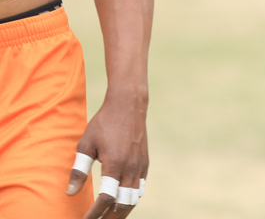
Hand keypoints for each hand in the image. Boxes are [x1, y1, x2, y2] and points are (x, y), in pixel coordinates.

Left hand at [67, 96, 148, 217]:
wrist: (129, 105)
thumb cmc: (104, 123)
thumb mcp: (86, 144)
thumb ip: (79, 170)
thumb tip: (70, 193)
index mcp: (115, 163)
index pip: (106, 198)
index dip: (94, 213)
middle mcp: (131, 167)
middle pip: (123, 204)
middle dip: (109, 218)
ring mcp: (141, 166)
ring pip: (134, 198)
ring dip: (121, 212)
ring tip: (108, 218)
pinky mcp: (145, 163)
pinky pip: (140, 188)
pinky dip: (131, 199)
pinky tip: (121, 203)